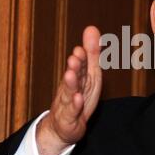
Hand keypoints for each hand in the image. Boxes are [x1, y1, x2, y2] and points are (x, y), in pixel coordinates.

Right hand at [37, 26, 101, 154]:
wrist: (63, 127)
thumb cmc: (78, 96)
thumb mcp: (89, 74)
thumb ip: (91, 54)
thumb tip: (92, 27)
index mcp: (78, 77)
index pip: (80, 65)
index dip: (82, 57)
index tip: (81, 47)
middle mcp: (70, 88)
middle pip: (74, 76)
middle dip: (75, 66)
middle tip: (75, 55)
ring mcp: (68, 103)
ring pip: (69, 92)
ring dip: (70, 83)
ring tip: (71, 73)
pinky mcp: (69, 119)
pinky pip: (72, 112)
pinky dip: (74, 106)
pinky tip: (78, 99)